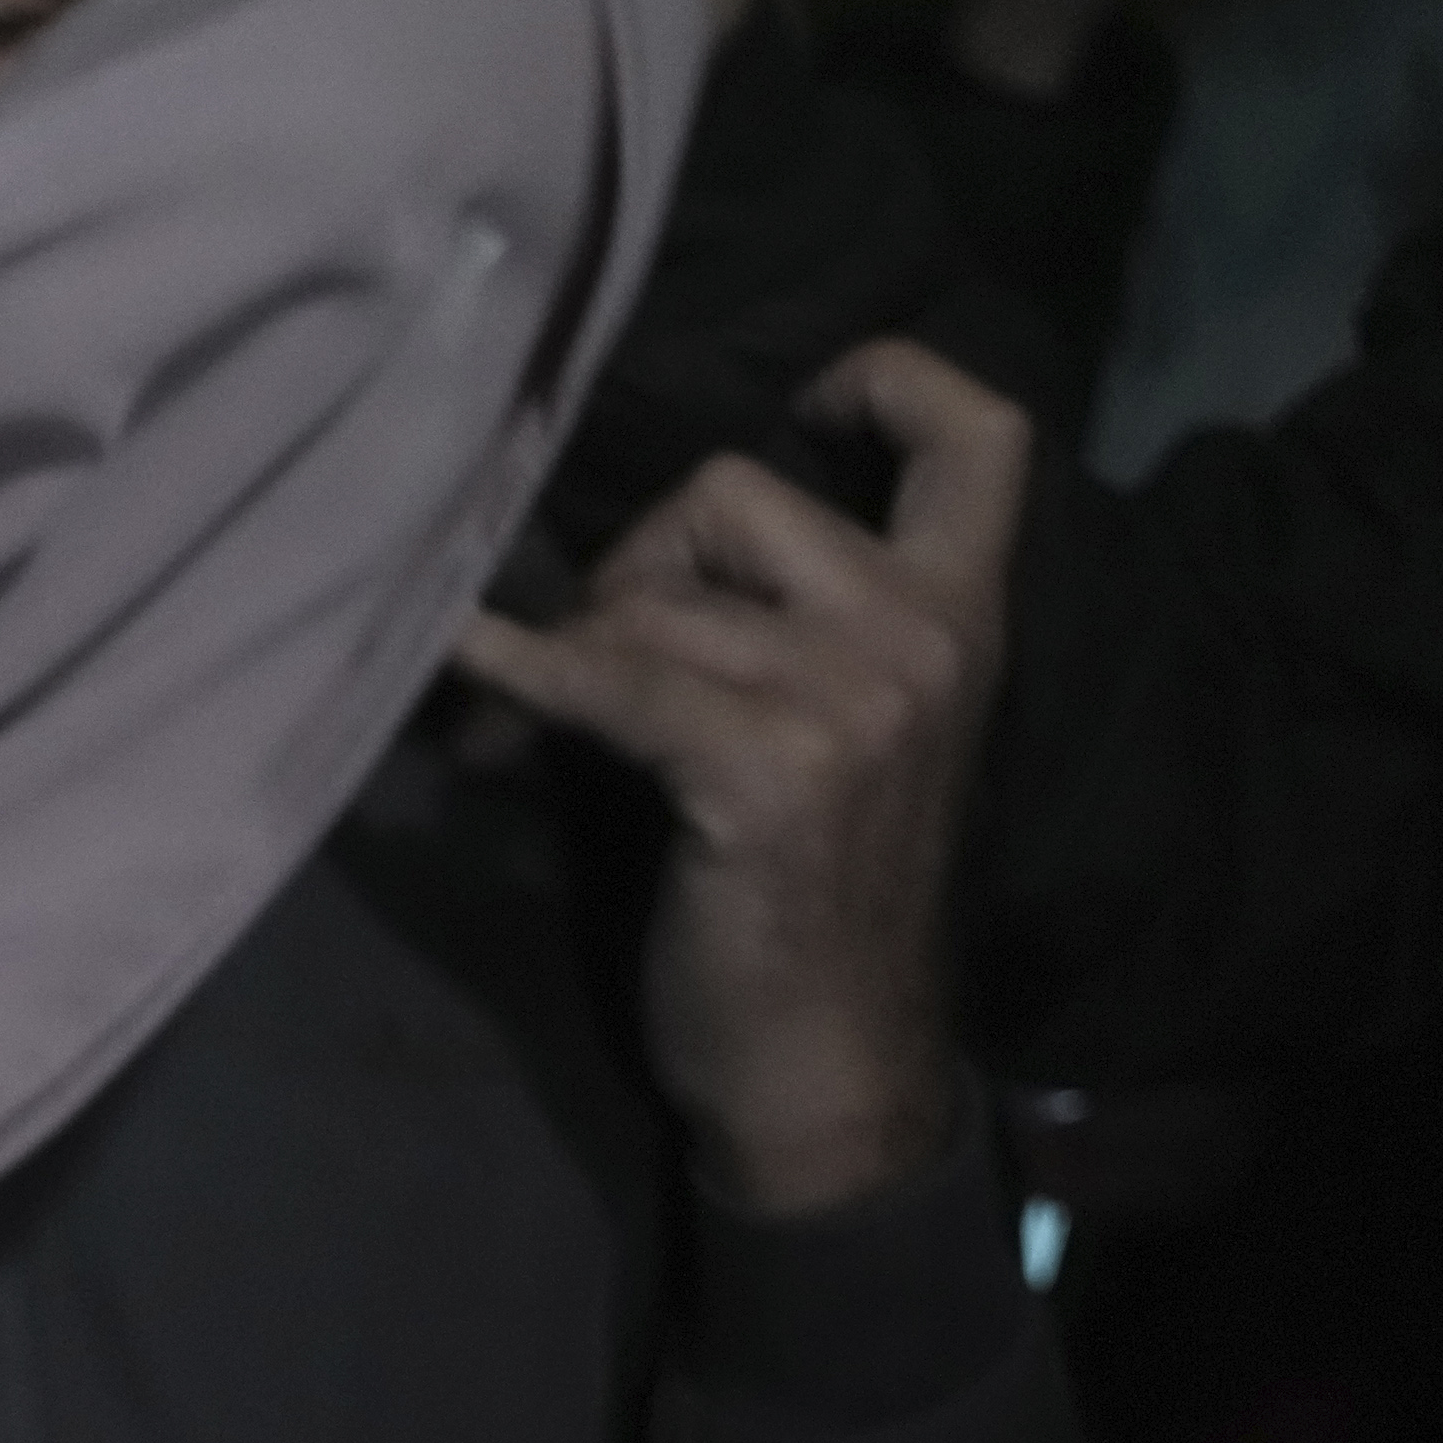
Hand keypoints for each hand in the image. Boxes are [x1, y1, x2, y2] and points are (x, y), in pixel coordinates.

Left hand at [451, 338, 1028, 1222]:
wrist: (827, 1063)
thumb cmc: (815, 900)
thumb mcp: (844, 730)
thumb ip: (792, 626)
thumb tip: (617, 561)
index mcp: (965, 615)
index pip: (982, 437)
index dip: (890, 379)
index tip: (801, 400)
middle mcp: (925, 635)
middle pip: (734, 496)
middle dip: (635, 564)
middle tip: (586, 663)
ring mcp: (853, 698)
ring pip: (652, 598)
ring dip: (563, 653)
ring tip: (518, 736)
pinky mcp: (761, 768)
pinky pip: (606, 679)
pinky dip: (517, 669)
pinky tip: (461, 661)